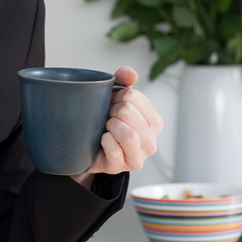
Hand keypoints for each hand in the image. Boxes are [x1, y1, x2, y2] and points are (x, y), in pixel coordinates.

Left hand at [70, 66, 162, 186]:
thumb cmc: (105, 121)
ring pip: (128, 134)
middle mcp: (151, 140)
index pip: (133, 97)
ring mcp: (139, 157)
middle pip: (128, 113)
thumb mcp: (114, 98)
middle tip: (108, 118)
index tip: (113, 104)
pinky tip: (103, 141)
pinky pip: (113, 148)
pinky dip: (104, 141)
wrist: (87, 148)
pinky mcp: (122, 167)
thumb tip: (131, 73)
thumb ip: (123, 79)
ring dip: (110, 127)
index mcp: (154, 121)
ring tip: (107, 129)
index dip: (117, 97)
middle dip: (112, 112)